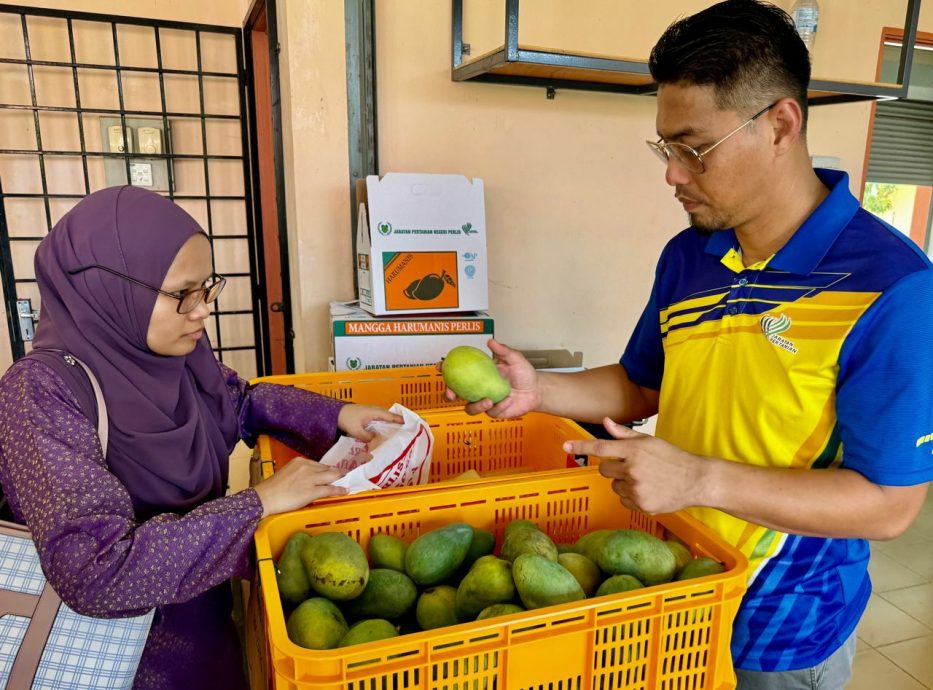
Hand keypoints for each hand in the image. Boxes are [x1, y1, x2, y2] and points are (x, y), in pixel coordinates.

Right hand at [252, 457, 347, 516]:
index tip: (333, 472)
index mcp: (300, 461)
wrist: (265, 498)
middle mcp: (307, 467)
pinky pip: (330, 489)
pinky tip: (345, 490)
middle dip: (337, 472)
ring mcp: (310, 478)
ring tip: (347, 481)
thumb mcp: (288, 473)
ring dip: (340, 479)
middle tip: (345, 475)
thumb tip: (310, 479)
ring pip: (331, 477)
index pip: (319, 464)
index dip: (328, 470)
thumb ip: (300, 473)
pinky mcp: (312, 490)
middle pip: (328, 469)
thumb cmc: (273, 489)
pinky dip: (339, 490)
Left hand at [337, 404, 403, 441]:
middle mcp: (376, 411)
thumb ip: (368, 437)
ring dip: (391, 425)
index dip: (401, 421)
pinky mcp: (369, 416)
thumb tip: (377, 440)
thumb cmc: (346, 419)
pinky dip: (385, 425)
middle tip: (406, 433)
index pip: (391, 416)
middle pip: (391, 417)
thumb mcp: (356, 431)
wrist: (336, 413)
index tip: (410, 426)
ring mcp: (372, 412)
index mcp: (375, 412)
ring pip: (386, 419)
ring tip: (398, 434)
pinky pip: (380, 420)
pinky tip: (385, 433)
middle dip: (398, 424)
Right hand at [442, 338, 540, 417]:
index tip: (442, 366)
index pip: (458, 372)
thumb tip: (491, 342)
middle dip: (449, 394)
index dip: (447, 369)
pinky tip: (507, 400)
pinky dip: (499, 406)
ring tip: (488, 400)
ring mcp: (485, 401)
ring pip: (470, 408)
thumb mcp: (515, 358)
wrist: (536, 390)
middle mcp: (479, 389)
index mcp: (479, 374)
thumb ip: (503, 350)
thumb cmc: (524, 374)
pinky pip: (491, 412)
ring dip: (477, 406)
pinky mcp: (494, 412)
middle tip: (452, 393)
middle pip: (456, 394)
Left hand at [562, 418, 706, 514]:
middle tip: (631, 467)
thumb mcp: (649, 441)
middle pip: (603, 470)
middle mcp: (632, 469)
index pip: (601, 447)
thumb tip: (606, 422)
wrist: (696, 480)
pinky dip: (632, 497)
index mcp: (634, 450)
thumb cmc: (672, 457)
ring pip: (614, 486)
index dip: (581, 446)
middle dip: (613, 468)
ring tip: (646, 479)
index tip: (566, 446)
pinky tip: (649, 491)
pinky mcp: (642, 505)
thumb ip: (624, 434)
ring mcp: (637, 489)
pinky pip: (624, 500)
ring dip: (624, 483)